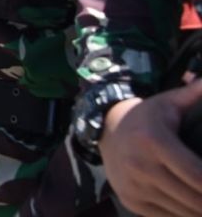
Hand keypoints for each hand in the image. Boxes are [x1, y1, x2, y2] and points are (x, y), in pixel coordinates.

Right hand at [101, 81, 201, 216]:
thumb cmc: (147, 117)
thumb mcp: (169, 103)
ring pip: (182, 212)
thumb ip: (193, 93)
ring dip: (200, 210)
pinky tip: (194, 205)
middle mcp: (141, 167)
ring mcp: (135, 187)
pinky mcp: (131, 200)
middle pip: (193, 199)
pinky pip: (167, 216)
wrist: (106, 131)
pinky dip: (184, 214)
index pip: (197, 176)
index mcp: (155, 142)